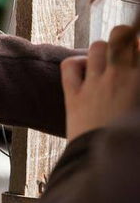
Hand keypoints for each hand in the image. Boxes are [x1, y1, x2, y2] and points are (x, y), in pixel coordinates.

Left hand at [61, 25, 139, 140]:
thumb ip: (136, 85)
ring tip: (106, 64)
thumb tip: (133, 75)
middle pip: (122, 35)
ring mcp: (96, 85)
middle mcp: (121, 77)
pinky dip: (76, 64)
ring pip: (97, 47)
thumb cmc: (131, 142)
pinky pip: (70, 66)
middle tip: (126, 51)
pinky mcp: (74, 96)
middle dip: (125, 36)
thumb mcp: (139, 113)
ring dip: (102, 51)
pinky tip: (84, 73)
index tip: (138, 55)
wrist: (109, 167)